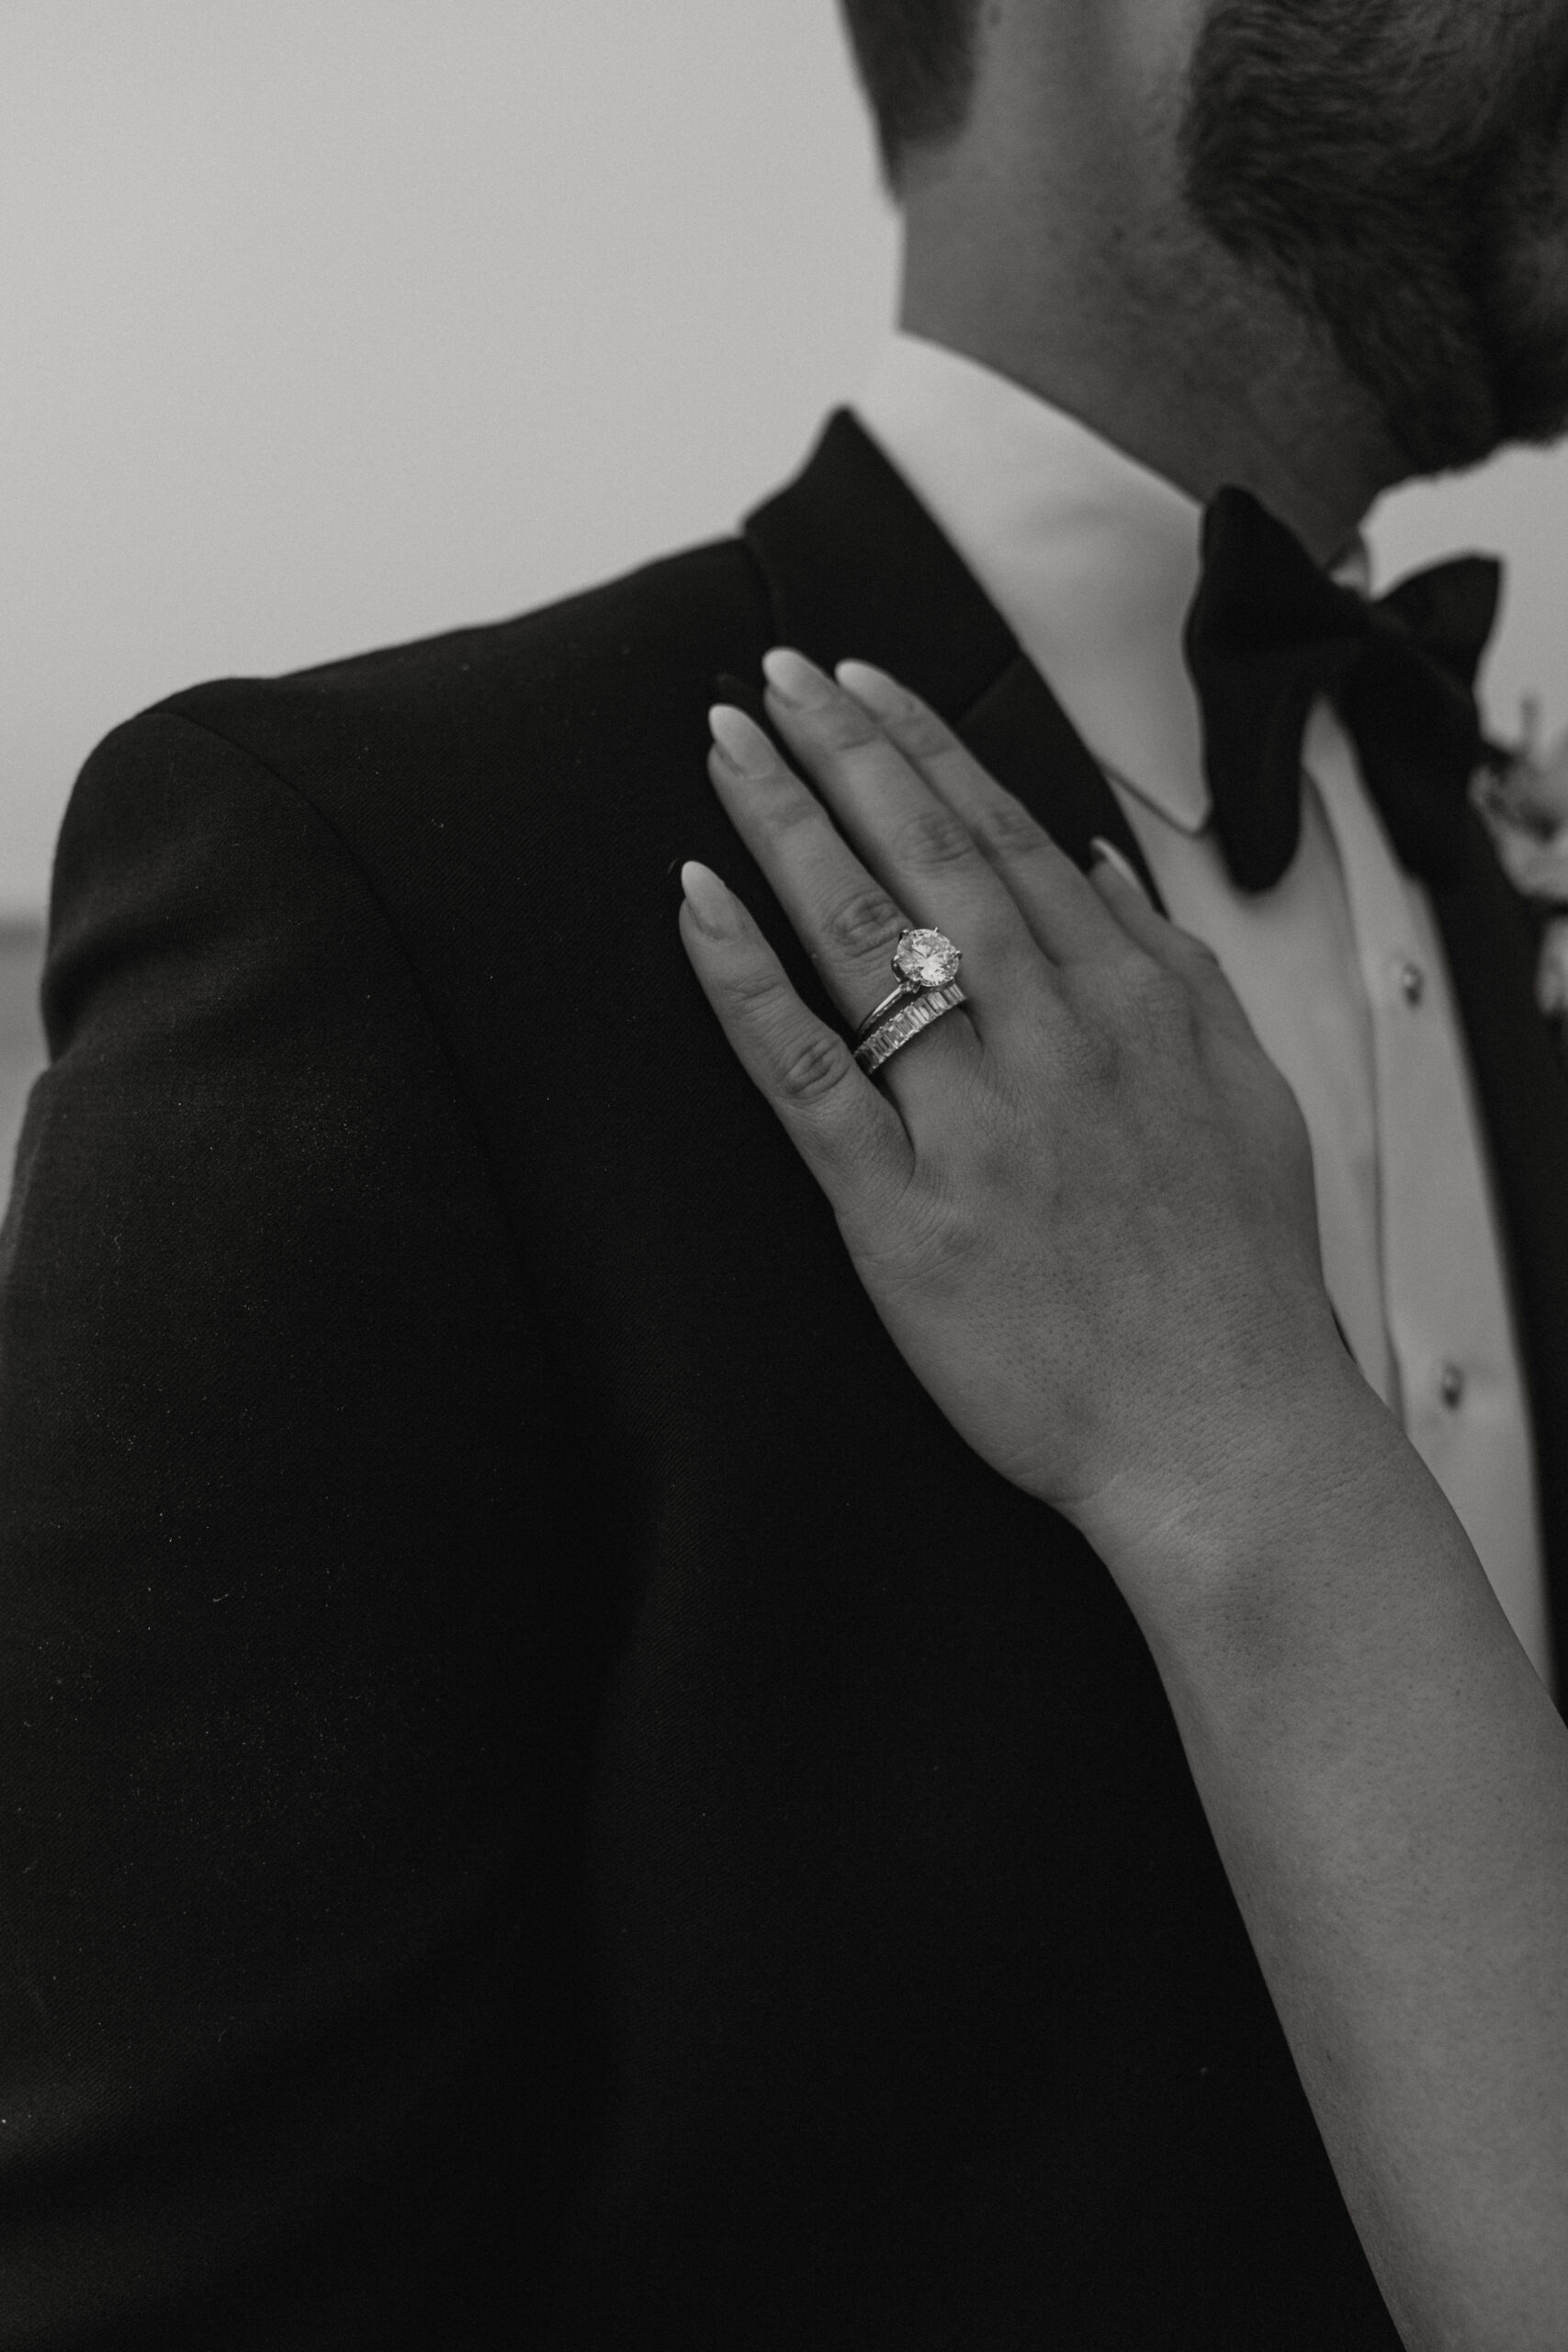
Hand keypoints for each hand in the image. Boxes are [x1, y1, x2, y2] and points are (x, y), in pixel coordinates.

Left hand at [678, 649, 1358, 1600]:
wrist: (1226, 1435)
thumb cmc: (1238, 1278)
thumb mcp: (1249, 1095)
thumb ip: (1176, 969)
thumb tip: (1100, 867)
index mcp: (1134, 1004)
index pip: (1007, 839)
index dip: (923, 750)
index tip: (862, 684)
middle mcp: (1053, 1040)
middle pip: (927, 860)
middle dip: (842, 752)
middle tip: (771, 675)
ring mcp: (974, 1122)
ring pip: (865, 938)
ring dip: (787, 827)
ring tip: (725, 746)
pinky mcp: (902, 1214)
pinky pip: (806, 1077)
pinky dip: (745, 984)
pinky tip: (695, 904)